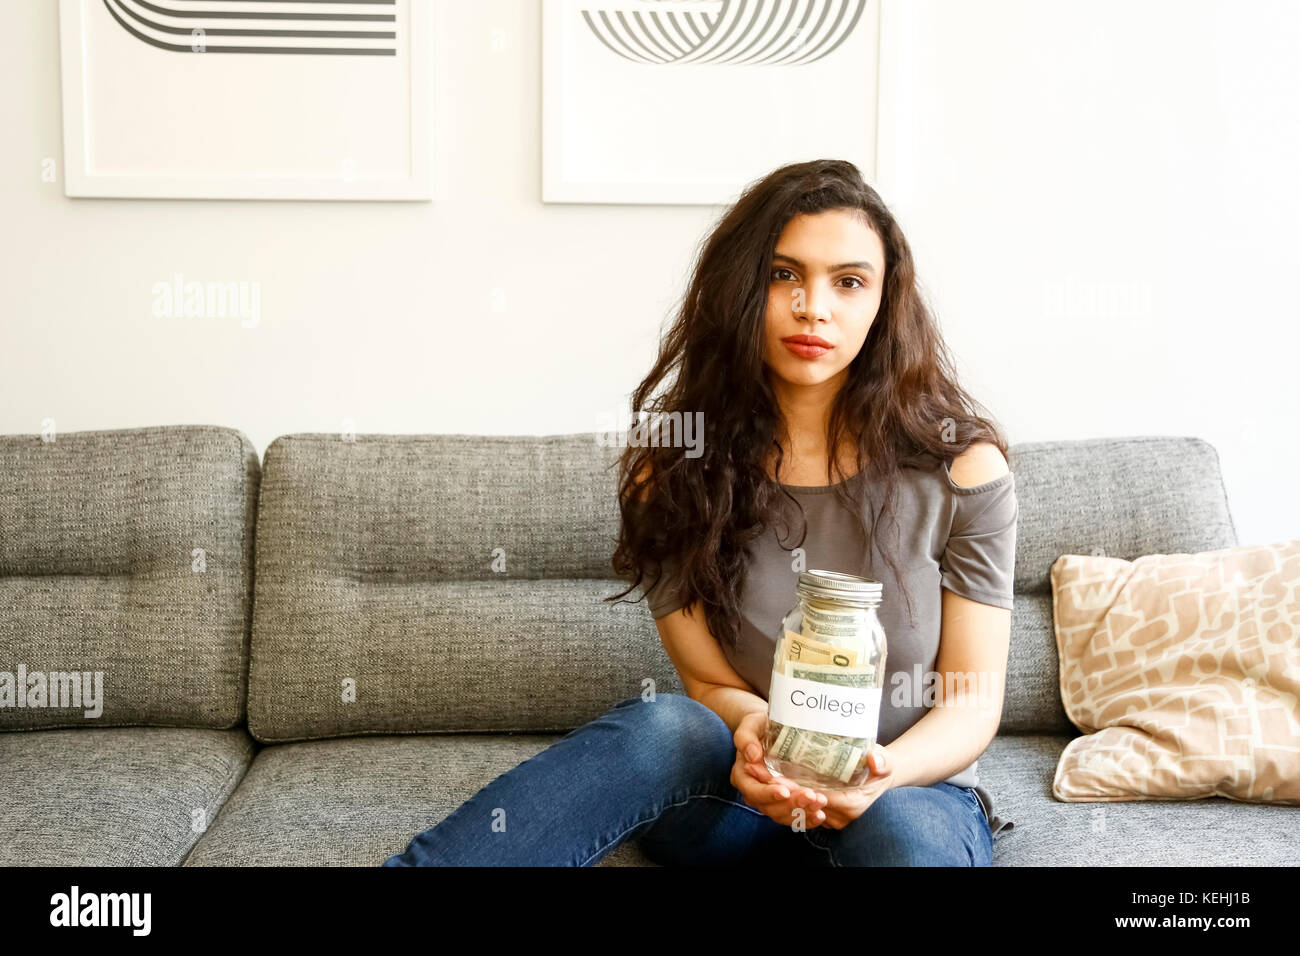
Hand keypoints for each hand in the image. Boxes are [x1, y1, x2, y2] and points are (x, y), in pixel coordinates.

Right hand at [730, 711, 829, 827]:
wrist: (771, 729)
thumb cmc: (759, 726)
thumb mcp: (750, 725)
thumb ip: (746, 737)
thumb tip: (752, 755)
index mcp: (743, 775)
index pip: (752, 791)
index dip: (767, 794)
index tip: (784, 791)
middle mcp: (755, 791)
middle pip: (769, 807)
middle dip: (791, 805)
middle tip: (811, 796)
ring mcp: (771, 799)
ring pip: (783, 815)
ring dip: (802, 813)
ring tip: (820, 803)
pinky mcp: (785, 802)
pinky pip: (794, 816)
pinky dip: (807, 818)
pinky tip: (820, 814)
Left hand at [742, 732, 894, 830]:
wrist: (877, 777)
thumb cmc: (880, 766)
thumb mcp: (885, 761)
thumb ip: (882, 761)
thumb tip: (875, 760)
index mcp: (851, 805)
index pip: (817, 800)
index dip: (795, 789)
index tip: (776, 776)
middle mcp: (836, 816)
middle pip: (800, 805)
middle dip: (777, 789)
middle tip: (757, 770)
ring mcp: (826, 816)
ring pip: (793, 809)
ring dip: (772, 792)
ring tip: (754, 770)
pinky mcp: (817, 811)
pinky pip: (793, 807)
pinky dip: (777, 795)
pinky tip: (761, 778)